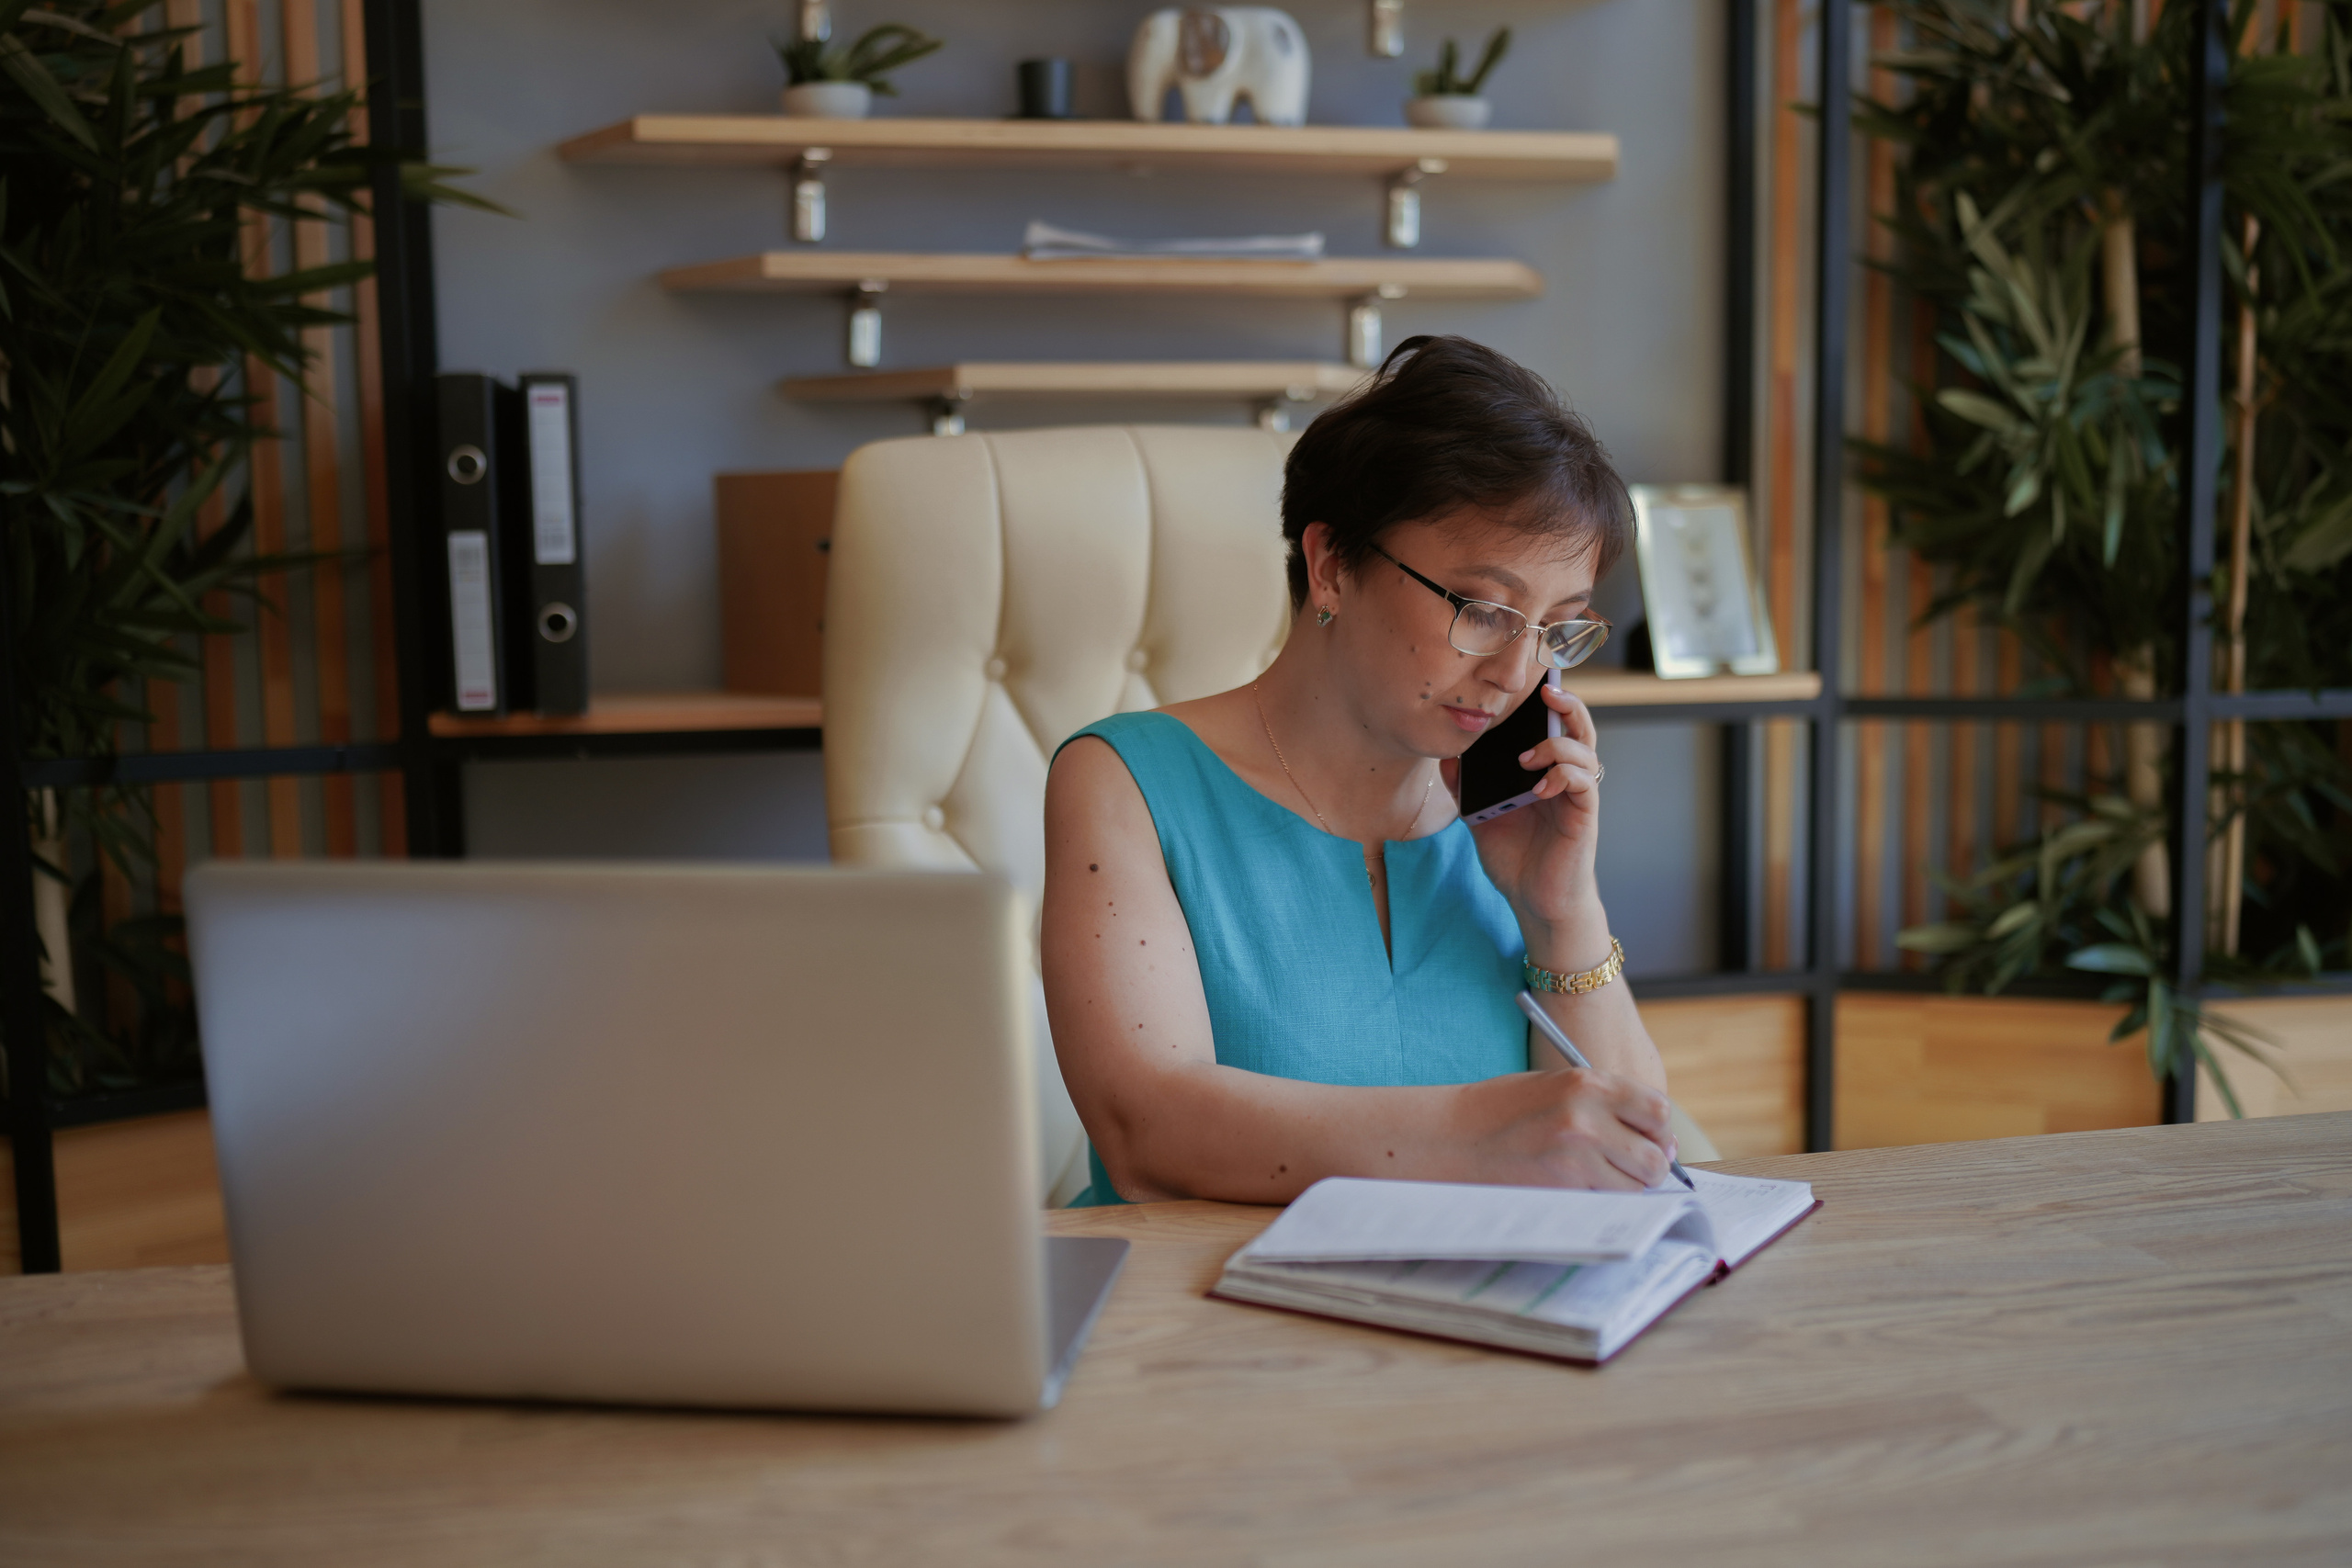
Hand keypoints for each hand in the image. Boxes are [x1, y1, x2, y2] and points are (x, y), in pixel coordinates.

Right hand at [1452, 1066, 1676, 1189]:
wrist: (1453, 1136)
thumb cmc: (1503, 1109)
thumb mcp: (1557, 1085)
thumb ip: (1606, 1103)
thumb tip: (1658, 1137)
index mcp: (1589, 1083)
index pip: (1659, 1111)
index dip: (1659, 1130)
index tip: (1650, 1139)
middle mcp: (1588, 1118)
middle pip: (1656, 1157)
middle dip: (1650, 1166)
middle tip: (1631, 1166)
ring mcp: (1576, 1156)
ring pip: (1635, 1186)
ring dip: (1625, 1186)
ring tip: (1595, 1175)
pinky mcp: (1563, 1188)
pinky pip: (1607, 1201)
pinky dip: (1600, 1199)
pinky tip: (1574, 1185)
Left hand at [1464, 681, 1604, 938]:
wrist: (1535, 903)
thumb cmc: (1515, 859)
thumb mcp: (1480, 819)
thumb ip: (1466, 789)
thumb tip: (1445, 758)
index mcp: (1545, 773)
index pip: (1554, 728)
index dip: (1551, 704)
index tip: (1534, 683)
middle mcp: (1566, 779)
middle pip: (1580, 729)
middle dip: (1568, 706)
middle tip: (1547, 692)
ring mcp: (1578, 797)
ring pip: (1586, 752)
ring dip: (1557, 745)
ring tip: (1526, 758)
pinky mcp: (1584, 818)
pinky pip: (1585, 785)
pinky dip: (1564, 776)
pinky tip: (1539, 787)